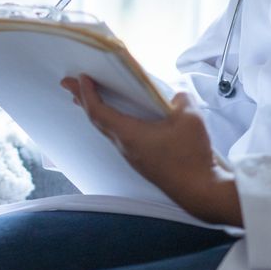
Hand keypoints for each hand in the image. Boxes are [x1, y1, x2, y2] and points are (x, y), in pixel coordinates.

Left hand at [60, 75, 242, 227]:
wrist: (201, 191)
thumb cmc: (192, 156)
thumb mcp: (190, 118)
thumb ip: (180, 99)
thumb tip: (175, 97)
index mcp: (129, 134)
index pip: (98, 111)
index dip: (87, 93)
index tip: (81, 78)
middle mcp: (125, 147)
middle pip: (96, 120)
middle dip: (82, 99)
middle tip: (69, 83)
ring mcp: (133, 157)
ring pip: (107, 131)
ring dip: (96, 112)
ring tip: (88, 99)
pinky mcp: (143, 163)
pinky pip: (120, 138)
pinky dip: (113, 123)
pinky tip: (121, 120)